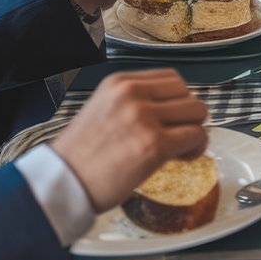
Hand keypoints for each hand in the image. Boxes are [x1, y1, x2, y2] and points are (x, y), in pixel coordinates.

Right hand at [51, 69, 208, 211]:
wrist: (63, 181)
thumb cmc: (82, 155)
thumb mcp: (104, 109)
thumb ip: (136, 103)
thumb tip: (173, 110)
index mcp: (119, 82)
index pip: (171, 78)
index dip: (177, 100)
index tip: (170, 118)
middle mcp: (132, 93)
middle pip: (188, 94)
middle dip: (187, 117)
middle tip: (174, 136)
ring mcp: (143, 117)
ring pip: (197, 113)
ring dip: (193, 132)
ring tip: (176, 148)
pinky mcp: (154, 143)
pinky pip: (196, 137)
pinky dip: (194, 149)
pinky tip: (179, 158)